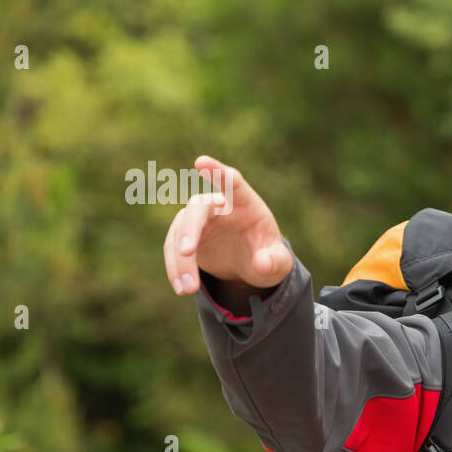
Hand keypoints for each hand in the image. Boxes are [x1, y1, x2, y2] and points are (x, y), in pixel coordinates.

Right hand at [162, 155, 292, 296]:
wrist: (250, 265)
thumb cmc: (267, 256)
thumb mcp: (278, 264)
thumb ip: (274, 262)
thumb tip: (262, 262)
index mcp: (246, 203)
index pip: (232, 182)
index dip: (218, 172)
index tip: (201, 162)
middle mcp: (219, 206)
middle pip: (198, 208)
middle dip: (190, 228)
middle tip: (187, 252)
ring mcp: (199, 219)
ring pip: (180, 231)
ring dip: (180, 260)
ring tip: (188, 289)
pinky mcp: (185, 236)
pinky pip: (173, 248)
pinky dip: (175, 268)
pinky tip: (182, 288)